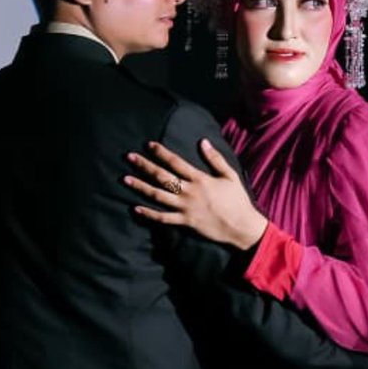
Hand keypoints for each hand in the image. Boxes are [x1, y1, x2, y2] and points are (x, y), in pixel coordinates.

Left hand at [123, 138, 268, 250]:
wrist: (242, 226)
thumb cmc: (237, 200)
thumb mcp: (230, 176)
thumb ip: (215, 159)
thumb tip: (203, 141)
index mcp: (200, 179)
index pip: (176, 162)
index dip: (161, 152)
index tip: (149, 145)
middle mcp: (189, 192)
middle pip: (162, 176)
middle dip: (144, 166)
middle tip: (129, 157)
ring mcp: (185, 208)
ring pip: (158, 196)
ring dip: (141, 187)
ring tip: (125, 179)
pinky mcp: (185, 222)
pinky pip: (163, 218)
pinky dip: (149, 214)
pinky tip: (136, 208)